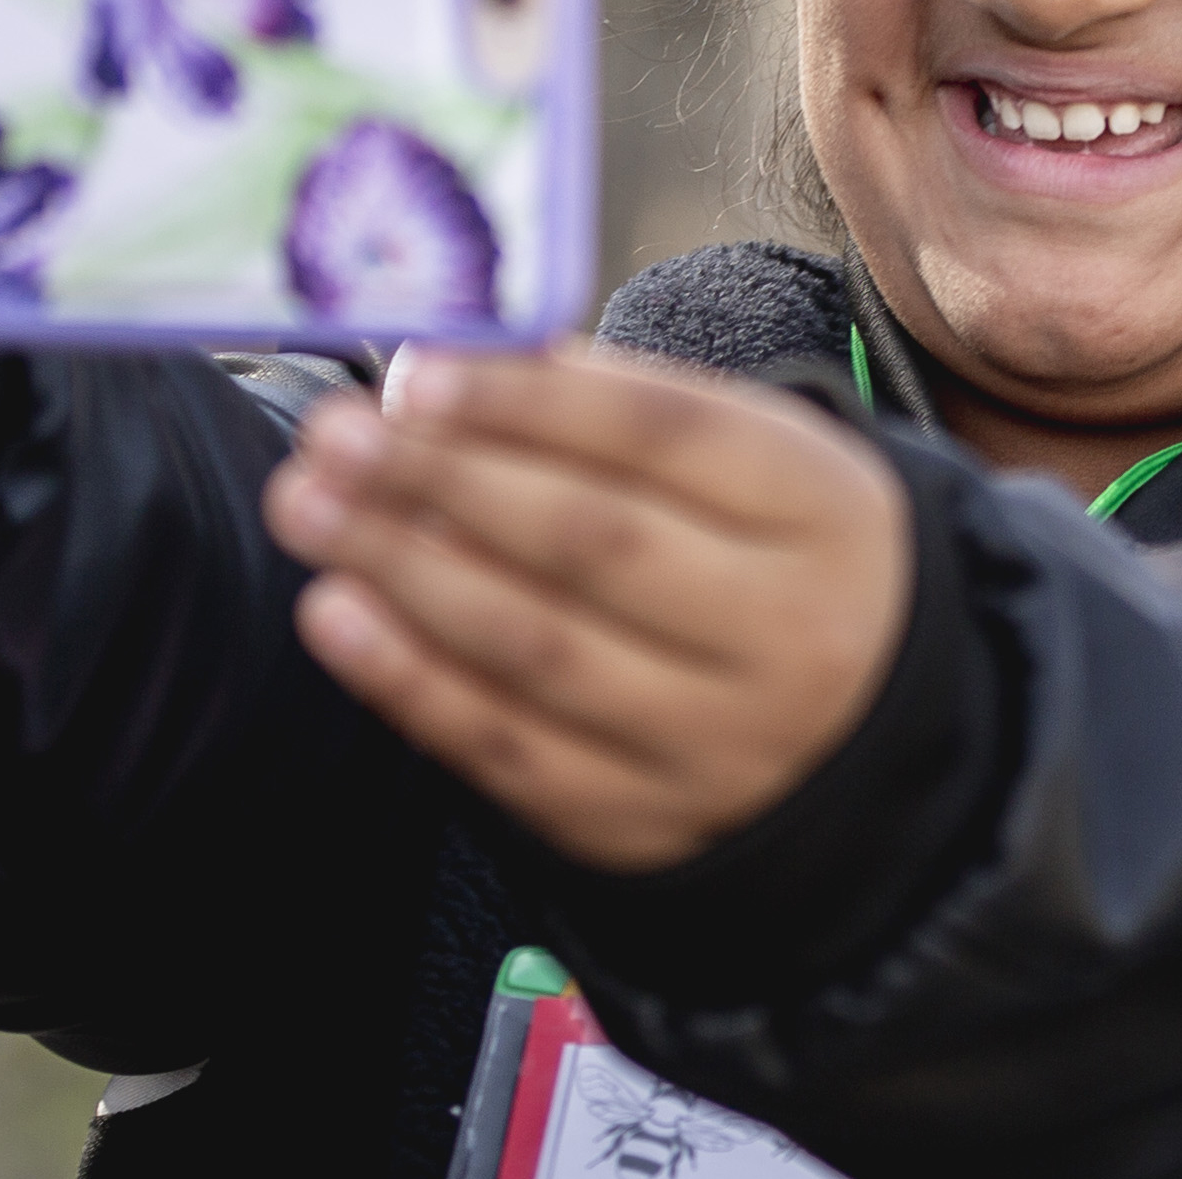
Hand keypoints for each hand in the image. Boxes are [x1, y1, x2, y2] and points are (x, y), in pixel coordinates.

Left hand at [265, 345, 913, 871]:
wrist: (869, 736)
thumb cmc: (785, 563)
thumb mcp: (765, 465)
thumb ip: (635, 409)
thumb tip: (476, 358)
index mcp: (824, 513)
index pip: (665, 438)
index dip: (530, 404)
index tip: (417, 372)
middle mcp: (786, 632)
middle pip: (593, 543)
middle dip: (442, 481)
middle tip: (337, 436)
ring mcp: (717, 739)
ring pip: (538, 649)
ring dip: (403, 571)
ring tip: (312, 507)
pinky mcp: (645, 822)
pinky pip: (509, 750)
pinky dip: (409, 681)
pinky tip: (339, 615)